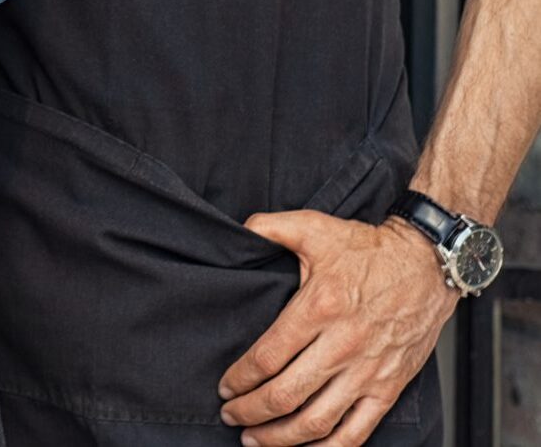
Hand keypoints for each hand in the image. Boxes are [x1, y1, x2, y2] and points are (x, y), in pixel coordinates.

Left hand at [217, 213, 456, 445]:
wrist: (426, 265)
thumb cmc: (367, 248)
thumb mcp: (312, 226)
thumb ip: (269, 228)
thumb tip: (239, 231)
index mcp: (318, 307)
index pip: (268, 357)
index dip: (240, 378)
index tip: (225, 386)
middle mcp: (342, 345)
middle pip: (286, 394)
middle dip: (251, 411)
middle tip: (231, 417)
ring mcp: (368, 372)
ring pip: (317, 421)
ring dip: (282, 437)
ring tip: (256, 440)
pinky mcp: (389, 388)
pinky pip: (357, 431)